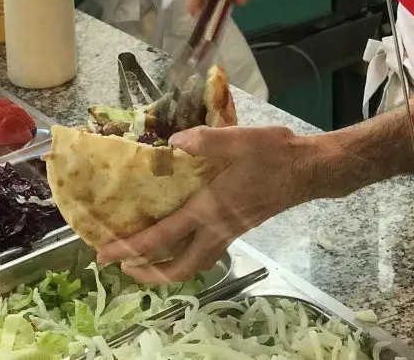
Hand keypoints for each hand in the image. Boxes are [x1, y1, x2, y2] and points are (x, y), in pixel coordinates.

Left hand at [95, 125, 314, 284]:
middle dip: (148, 274)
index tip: (105, 255)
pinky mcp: (238, 227)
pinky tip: (178, 237)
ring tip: (145, 260)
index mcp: (210, 208)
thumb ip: (206, 140)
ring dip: (167, 269)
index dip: (131, 248)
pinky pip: (205, 253)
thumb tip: (173, 143)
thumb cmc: (275, 154)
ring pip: (194, 265)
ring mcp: (229, 231)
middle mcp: (217, 227)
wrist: (308, 169)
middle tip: (123, 266)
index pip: (163, 237)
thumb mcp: (240, 139)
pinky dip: (185, 254)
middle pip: (179, 268)